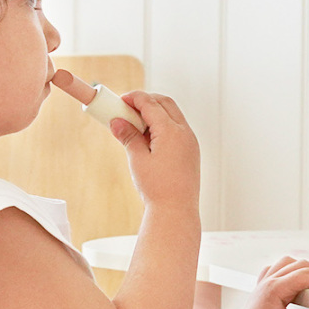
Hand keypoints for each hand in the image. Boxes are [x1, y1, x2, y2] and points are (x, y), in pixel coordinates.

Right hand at [117, 91, 198, 210]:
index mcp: (171, 132)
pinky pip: (178, 128)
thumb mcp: (137, 159)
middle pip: (165, 103)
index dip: (134, 98)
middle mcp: (184, 133)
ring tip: (135, 125)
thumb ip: (128, 137)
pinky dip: (163, 125)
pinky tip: (149, 138)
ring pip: (173, 115)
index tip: (120, 100)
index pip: (151, 104)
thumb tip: (117, 121)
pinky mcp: (192, 151)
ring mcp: (191, 141)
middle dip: (146, 101)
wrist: (176, 211)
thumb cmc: (157, 188)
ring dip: (155, 113)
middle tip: (127, 108)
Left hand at [234, 257, 308, 308]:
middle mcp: (269, 281)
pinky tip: (295, 282)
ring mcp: (264, 284)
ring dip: (305, 269)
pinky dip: (290, 271)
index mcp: (276, 289)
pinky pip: (277, 270)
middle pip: (300, 265)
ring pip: (288, 263)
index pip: (307, 275)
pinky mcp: (262, 289)